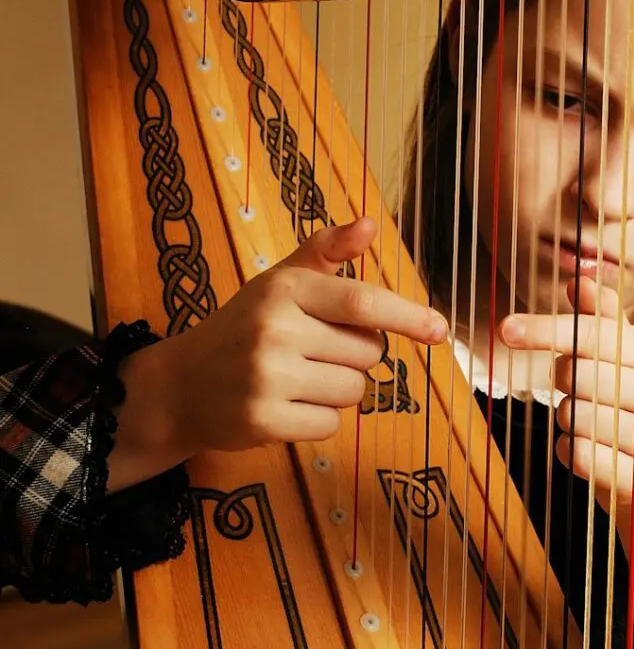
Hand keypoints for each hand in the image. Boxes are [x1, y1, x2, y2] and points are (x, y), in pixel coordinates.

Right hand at [110, 218, 447, 489]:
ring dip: (337, 391)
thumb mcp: (279, 283)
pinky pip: (331, 424)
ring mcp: (266, 377)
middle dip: (354, 357)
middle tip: (311, 353)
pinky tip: (285, 406)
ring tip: (296, 380)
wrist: (179, 386)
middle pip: (368, 353)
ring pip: (354, 391)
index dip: (407, 316)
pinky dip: (317, 420)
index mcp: (284, 289)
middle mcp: (274, 329)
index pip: (362, 303)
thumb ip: (326, 253)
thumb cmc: (244, 328)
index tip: (439, 330)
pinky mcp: (262, 420)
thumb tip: (369, 224)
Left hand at [500, 278, 633, 616]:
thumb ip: (605, 319)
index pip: (595, 331)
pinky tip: (588, 452)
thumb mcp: (631, 360)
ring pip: (572, 415)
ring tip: (591, 425)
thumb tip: (578, 278)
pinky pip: (577, 455)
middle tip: (577, 389)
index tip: (505, 328)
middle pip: (576, 373)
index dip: (547, 328)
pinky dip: (569, 452)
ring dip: (566, 420)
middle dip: (561, 381)